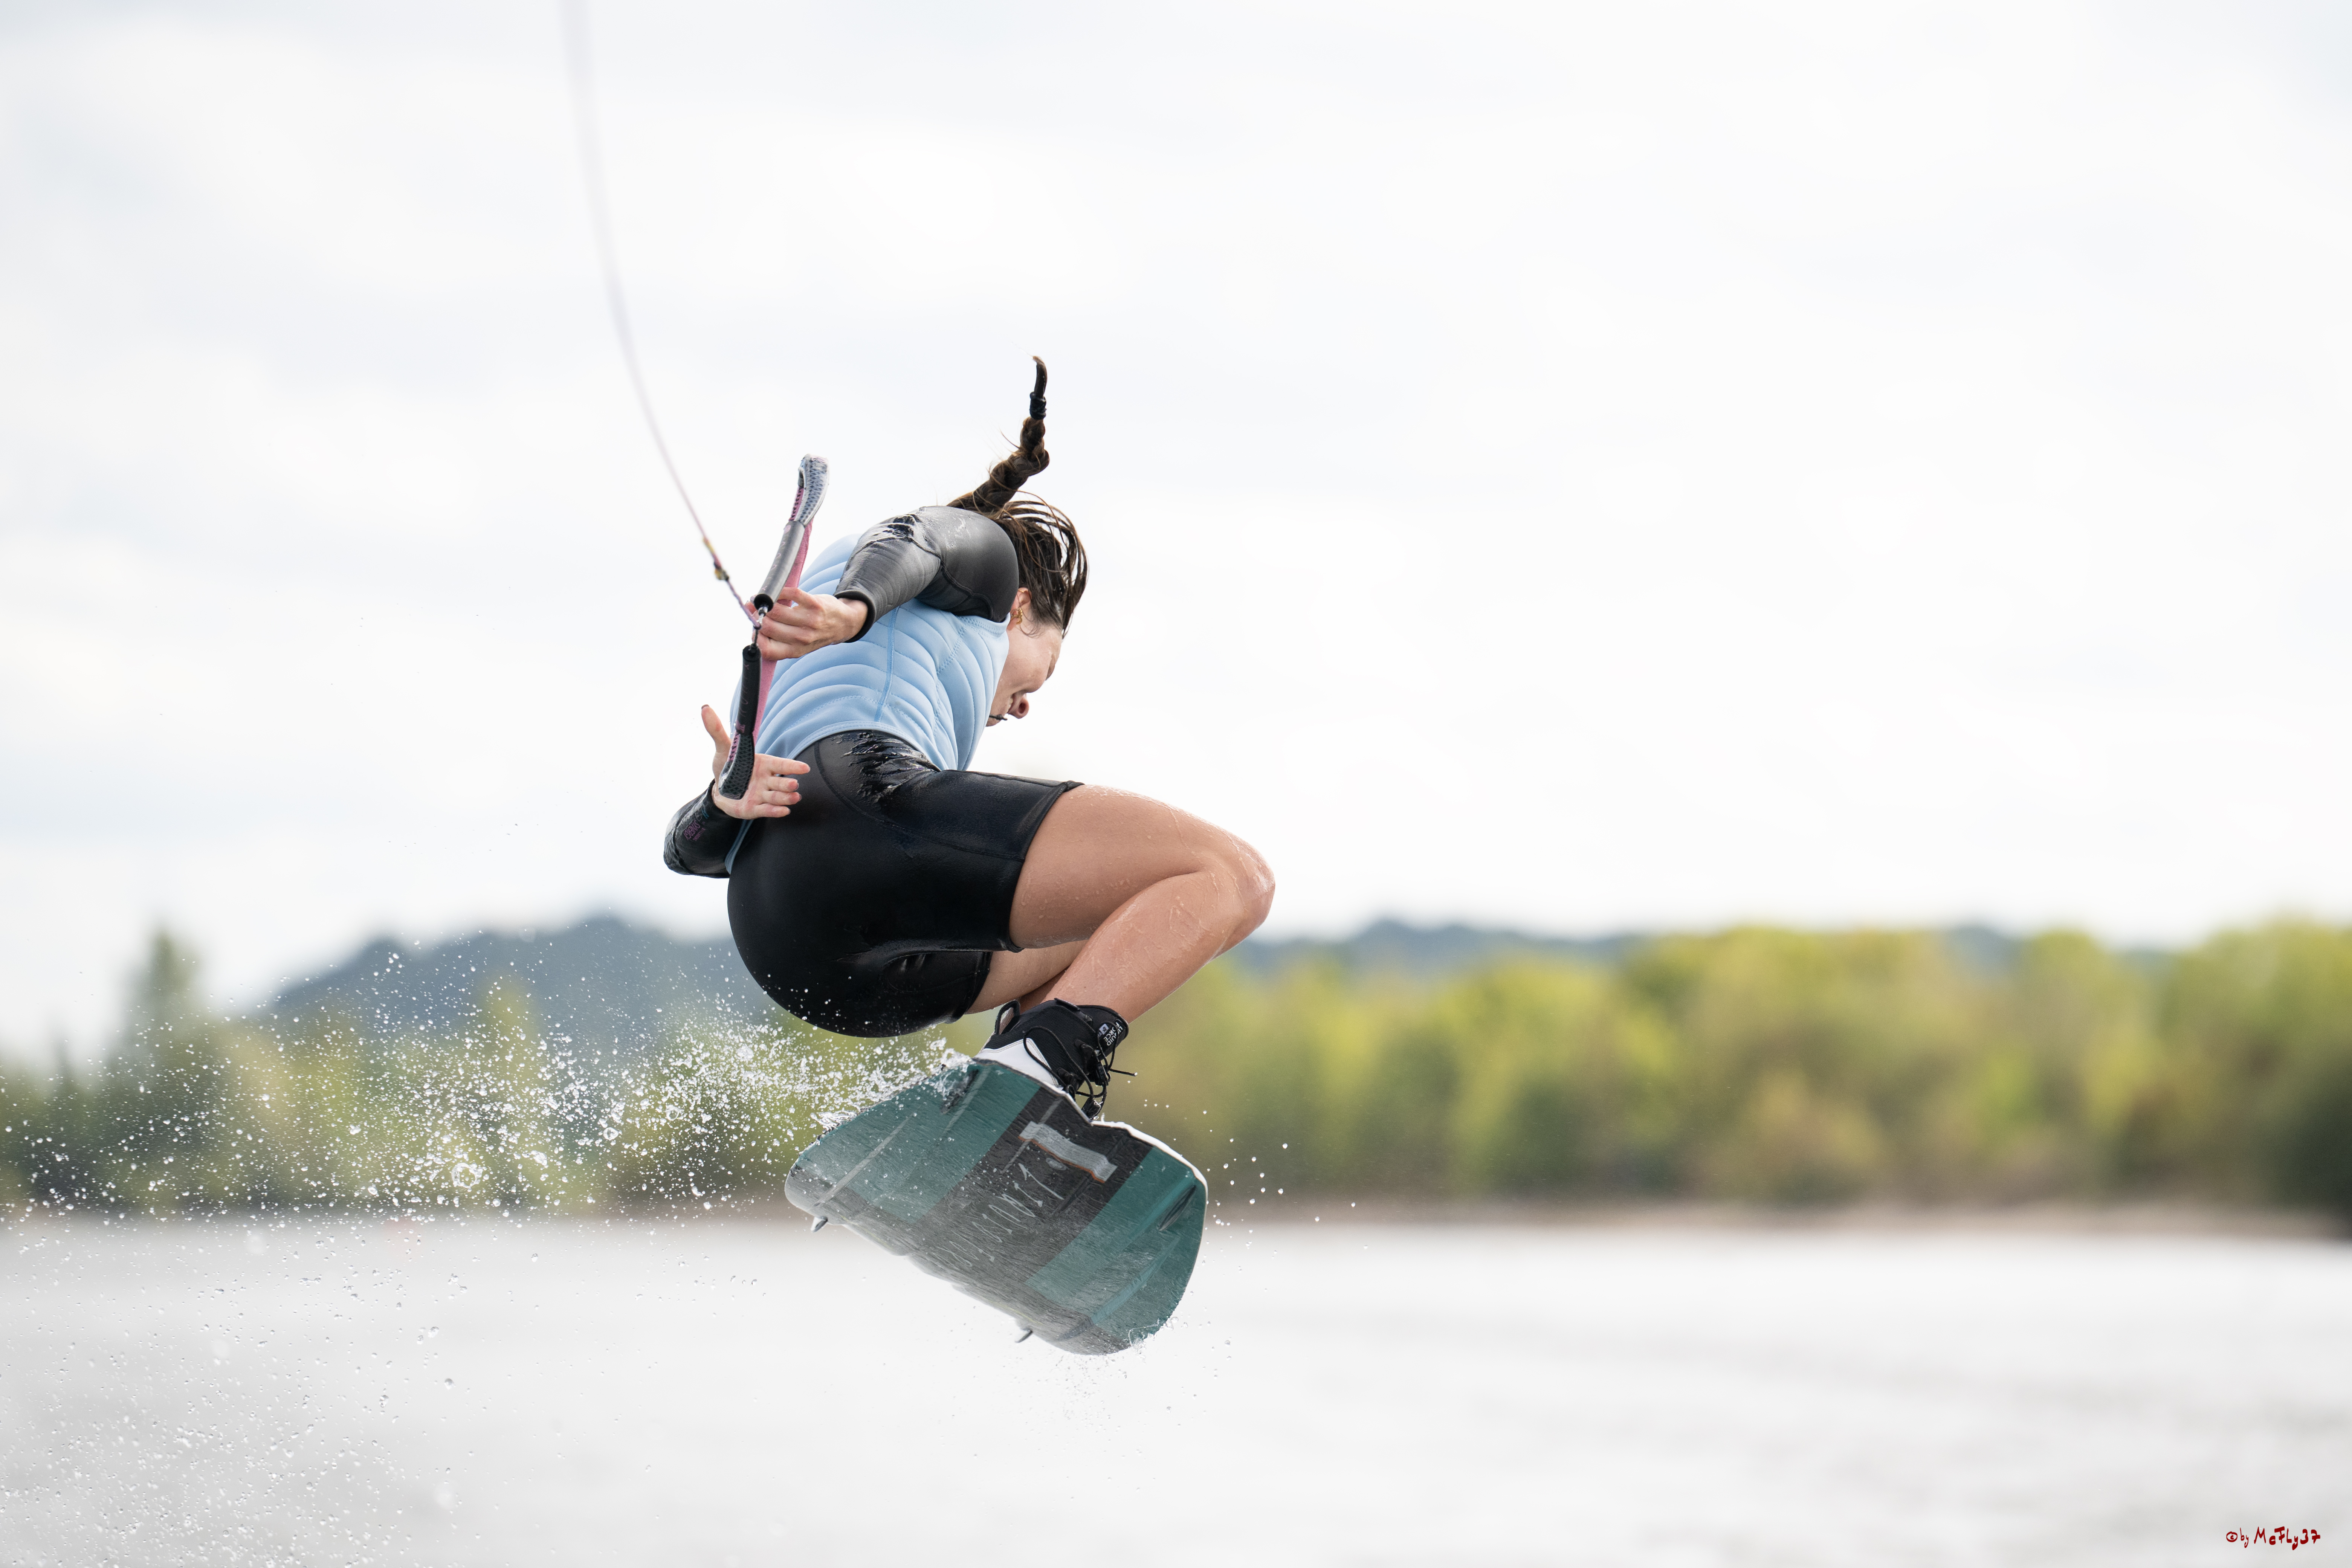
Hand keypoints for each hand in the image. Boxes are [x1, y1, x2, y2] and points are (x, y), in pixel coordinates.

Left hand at [700, 704, 808, 819]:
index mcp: (763, 764)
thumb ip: (717, 730)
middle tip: (793, 784)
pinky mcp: (755, 808)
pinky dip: (775, 811)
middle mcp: (766, 780)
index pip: (781, 765)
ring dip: (785, 798)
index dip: (793, 766)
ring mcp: (762, 795)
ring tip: (793, 797)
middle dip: (787, 784)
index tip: (805, 768)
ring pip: (777, 797)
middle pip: (780, 782)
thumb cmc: (727, 765)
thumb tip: (705, 708)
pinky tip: (784, 811)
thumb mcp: (722, 748)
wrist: (719, 788)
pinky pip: (767, 810)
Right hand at [754, 588, 868, 658]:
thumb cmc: (814, 633)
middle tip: (755, 608)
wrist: (843, 624)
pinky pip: (790, 593)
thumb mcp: (797, 645)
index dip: (754, 637)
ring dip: (764, 602)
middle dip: (756, 615)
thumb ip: (776, 639)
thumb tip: (751, 621)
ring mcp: (809, 621)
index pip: (766, 649)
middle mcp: (802, 638)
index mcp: (794, 650)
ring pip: (775, 611)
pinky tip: (777, 593)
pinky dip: (779, 591)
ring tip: (762, 599)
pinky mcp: (814, 604)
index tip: (754, 626)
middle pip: (767, 626)